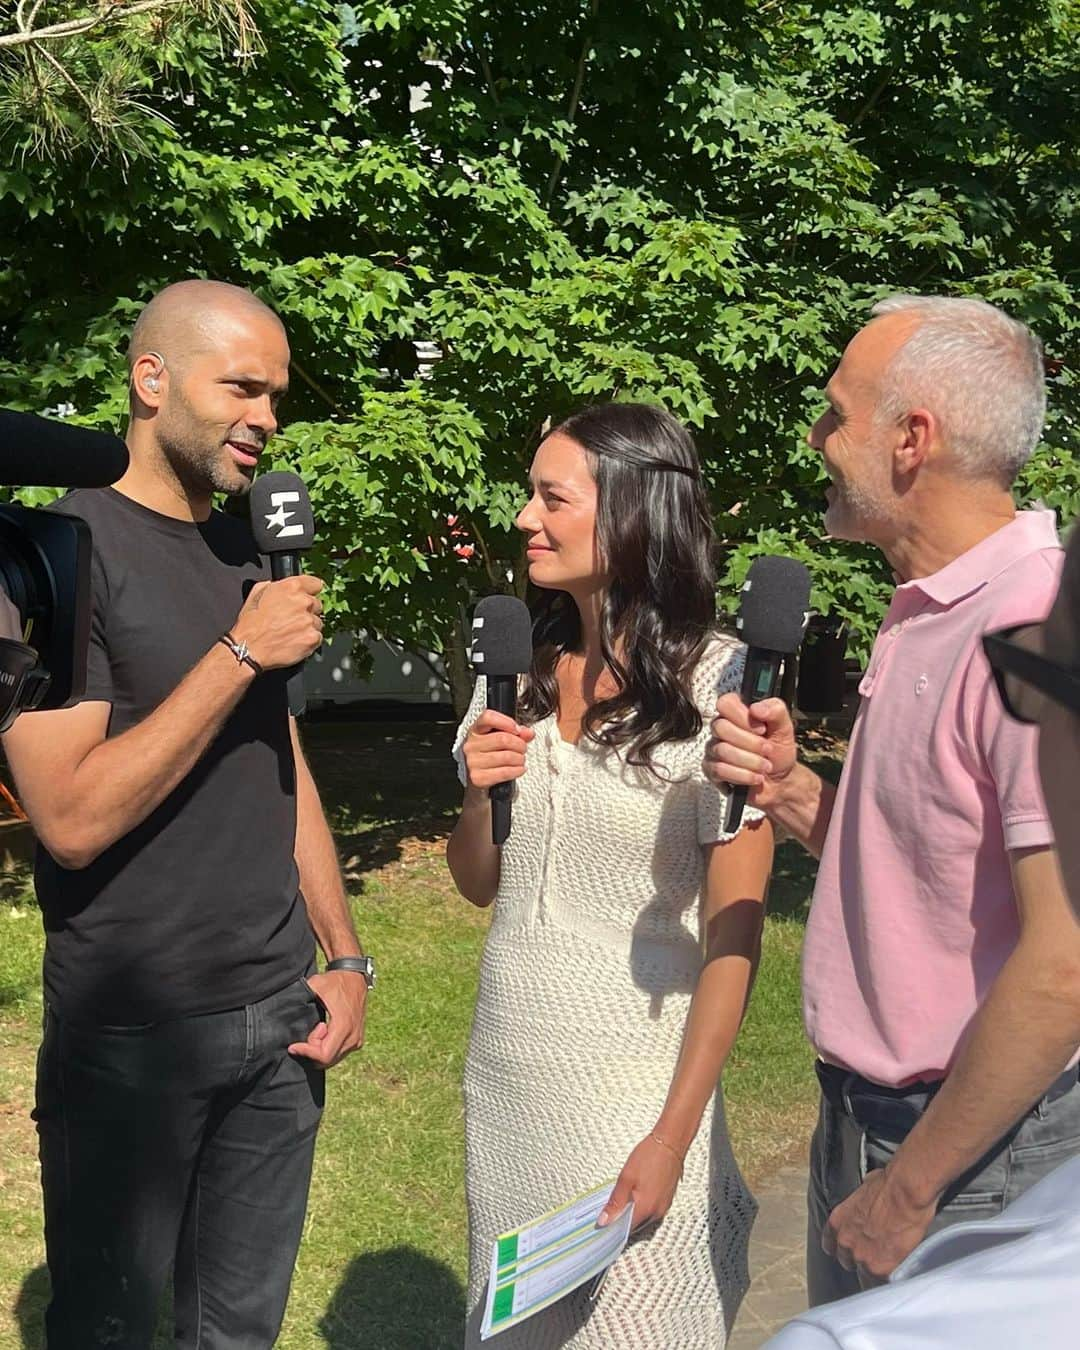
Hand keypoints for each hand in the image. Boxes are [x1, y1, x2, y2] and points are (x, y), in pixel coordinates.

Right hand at [232, 575, 323, 670]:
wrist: (249, 648)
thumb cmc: (250, 624)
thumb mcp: (256, 594)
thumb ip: (272, 586)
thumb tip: (280, 586)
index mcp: (291, 587)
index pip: (315, 584)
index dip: (310, 591)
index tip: (307, 597)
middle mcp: (303, 602)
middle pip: (317, 604)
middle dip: (307, 611)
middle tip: (291, 620)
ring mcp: (309, 620)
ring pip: (317, 622)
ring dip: (308, 627)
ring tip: (290, 633)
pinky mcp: (312, 637)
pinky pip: (317, 638)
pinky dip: (309, 641)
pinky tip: (294, 642)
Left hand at [288, 968, 366, 1068]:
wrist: (354, 976)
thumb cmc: (334, 981)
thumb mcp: (316, 985)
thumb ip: (301, 998)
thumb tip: (282, 1010)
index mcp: (344, 1025)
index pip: (324, 1055)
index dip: (306, 1053)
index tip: (293, 1046)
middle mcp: (353, 1037)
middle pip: (327, 1061)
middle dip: (311, 1051)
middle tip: (309, 1032)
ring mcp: (357, 1040)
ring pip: (332, 1060)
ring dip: (318, 1050)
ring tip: (317, 1028)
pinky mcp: (357, 1041)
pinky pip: (338, 1054)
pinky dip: (326, 1049)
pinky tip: (324, 1032)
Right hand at [462, 710, 534, 791]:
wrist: (478, 781)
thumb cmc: (490, 757)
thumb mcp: (501, 740)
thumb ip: (517, 733)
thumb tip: (528, 733)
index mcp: (476, 730)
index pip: (488, 717)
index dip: (506, 722)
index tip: (517, 729)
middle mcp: (471, 745)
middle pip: (503, 739)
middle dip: (520, 744)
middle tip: (523, 748)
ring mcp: (473, 762)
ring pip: (506, 756)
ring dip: (520, 759)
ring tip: (520, 760)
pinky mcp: (478, 777)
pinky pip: (504, 772)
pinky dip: (517, 771)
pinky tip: (519, 769)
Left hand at [597, 1134, 682, 1231]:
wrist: (670, 1143)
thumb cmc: (650, 1156)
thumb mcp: (626, 1178)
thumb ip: (615, 1202)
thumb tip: (605, 1220)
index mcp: (645, 1209)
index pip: (625, 1230)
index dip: (612, 1228)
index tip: (603, 1224)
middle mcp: (657, 1213)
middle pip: (635, 1227)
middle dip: (621, 1222)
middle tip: (609, 1212)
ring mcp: (663, 1207)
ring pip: (643, 1220)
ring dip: (631, 1215)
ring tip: (621, 1201)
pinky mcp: (667, 1201)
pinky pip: (651, 1212)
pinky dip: (641, 1208)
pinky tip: (634, 1197)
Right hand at [703, 693, 797, 812]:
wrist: (780, 780)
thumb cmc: (779, 752)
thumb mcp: (785, 728)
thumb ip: (776, 711)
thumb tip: (757, 708)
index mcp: (738, 714)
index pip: (725, 703)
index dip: (742, 716)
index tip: (761, 729)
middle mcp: (722, 729)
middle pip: (722, 728)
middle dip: (751, 743)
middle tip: (768, 750)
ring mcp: (714, 749)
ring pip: (722, 750)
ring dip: (750, 761)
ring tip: (765, 766)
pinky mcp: (711, 769)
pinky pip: (719, 769)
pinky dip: (742, 775)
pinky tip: (755, 777)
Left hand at [823, 1166, 936, 1284]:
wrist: (905, 1192)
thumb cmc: (889, 1184)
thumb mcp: (864, 1190)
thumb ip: (860, 1206)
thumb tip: (868, 1205)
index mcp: (838, 1221)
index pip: (830, 1245)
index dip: (843, 1249)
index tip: (851, 1250)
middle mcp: (845, 1242)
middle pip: (847, 1262)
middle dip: (860, 1260)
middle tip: (876, 1255)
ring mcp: (862, 1258)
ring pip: (865, 1276)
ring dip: (876, 1271)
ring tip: (890, 1265)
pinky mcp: (881, 1269)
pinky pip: (882, 1283)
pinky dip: (891, 1279)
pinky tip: (899, 1272)